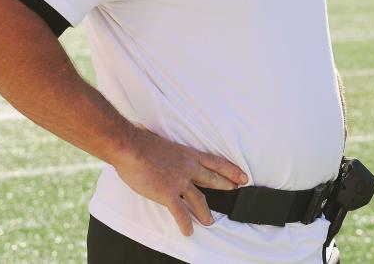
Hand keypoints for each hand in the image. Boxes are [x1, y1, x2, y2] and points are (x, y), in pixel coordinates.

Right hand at [112, 125, 247, 235]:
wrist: (131, 147)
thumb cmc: (143, 142)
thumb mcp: (166, 144)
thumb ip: (173, 153)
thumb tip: (167, 152)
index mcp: (189, 155)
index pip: (216, 162)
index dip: (231, 170)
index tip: (242, 176)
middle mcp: (189, 168)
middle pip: (214, 179)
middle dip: (227, 186)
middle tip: (236, 191)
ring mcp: (180, 182)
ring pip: (200, 200)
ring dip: (206, 213)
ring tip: (210, 221)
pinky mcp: (168, 194)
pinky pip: (180, 213)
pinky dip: (186, 224)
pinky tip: (188, 231)